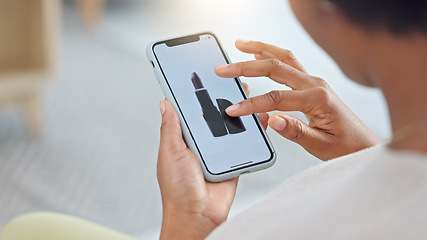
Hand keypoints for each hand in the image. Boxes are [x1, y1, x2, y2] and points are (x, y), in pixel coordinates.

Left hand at [157, 82, 266, 239]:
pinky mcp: (233, 160)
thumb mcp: (170, 152)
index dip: (193, 94)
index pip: (188, 111)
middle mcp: (200, 143)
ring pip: (229, 126)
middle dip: (219, 98)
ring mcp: (217, 151)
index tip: (199, 76)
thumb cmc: (178, 188)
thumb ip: (171, 127)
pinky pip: (243, 143)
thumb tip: (165, 102)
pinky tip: (257, 118)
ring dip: (237, 112)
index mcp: (182, 139)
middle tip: (228, 79)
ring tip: (244, 92)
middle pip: (212, 115)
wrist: (198, 215)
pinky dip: (250, 132)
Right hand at [215, 40, 380, 159]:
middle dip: (246, 66)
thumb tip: (272, 120)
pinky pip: (290, 63)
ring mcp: (315, 82)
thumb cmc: (346, 146)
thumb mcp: (321, 145)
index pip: (276, 98)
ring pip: (284, 58)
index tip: (234, 109)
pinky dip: (273, 56)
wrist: (363, 146)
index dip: (252, 104)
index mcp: (317, 99)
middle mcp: (316, 85)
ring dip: (260, 49)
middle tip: (224, 68)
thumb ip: (296, 132)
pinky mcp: (313, 85)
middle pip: (275, 68)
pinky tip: (261, 55)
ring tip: (240, 45)